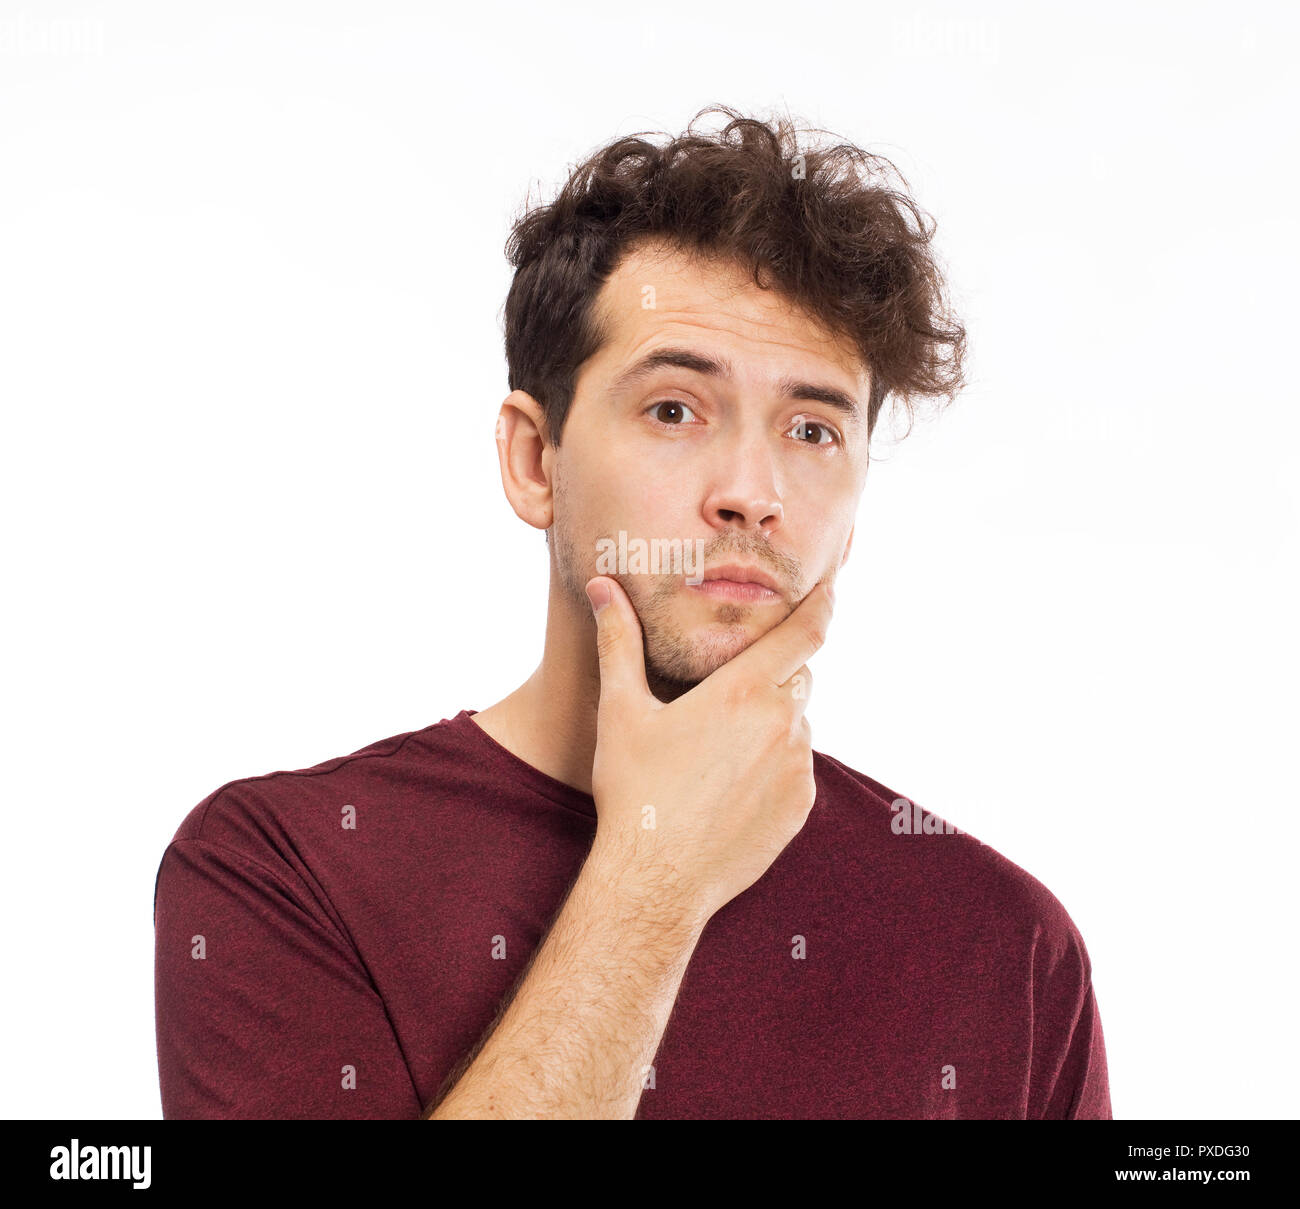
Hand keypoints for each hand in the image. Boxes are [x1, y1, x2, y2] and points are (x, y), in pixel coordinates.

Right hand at [583, 575, 834, 923]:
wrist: (657, 878)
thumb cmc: (633, 791)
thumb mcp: (620, 711)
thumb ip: (618, 641)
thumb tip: (601, 586)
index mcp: (742, 691)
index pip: (805, 631)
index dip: (823, 602)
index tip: (830, 586)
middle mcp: (782, 723)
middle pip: (797, 675)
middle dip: (774, 672)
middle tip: (730, 691)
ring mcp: (797, 767)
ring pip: (796, 723)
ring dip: (772, 721)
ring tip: (719, 749)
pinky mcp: (802, 805)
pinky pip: (797, 766)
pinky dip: (774, 762)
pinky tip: (730, 784)